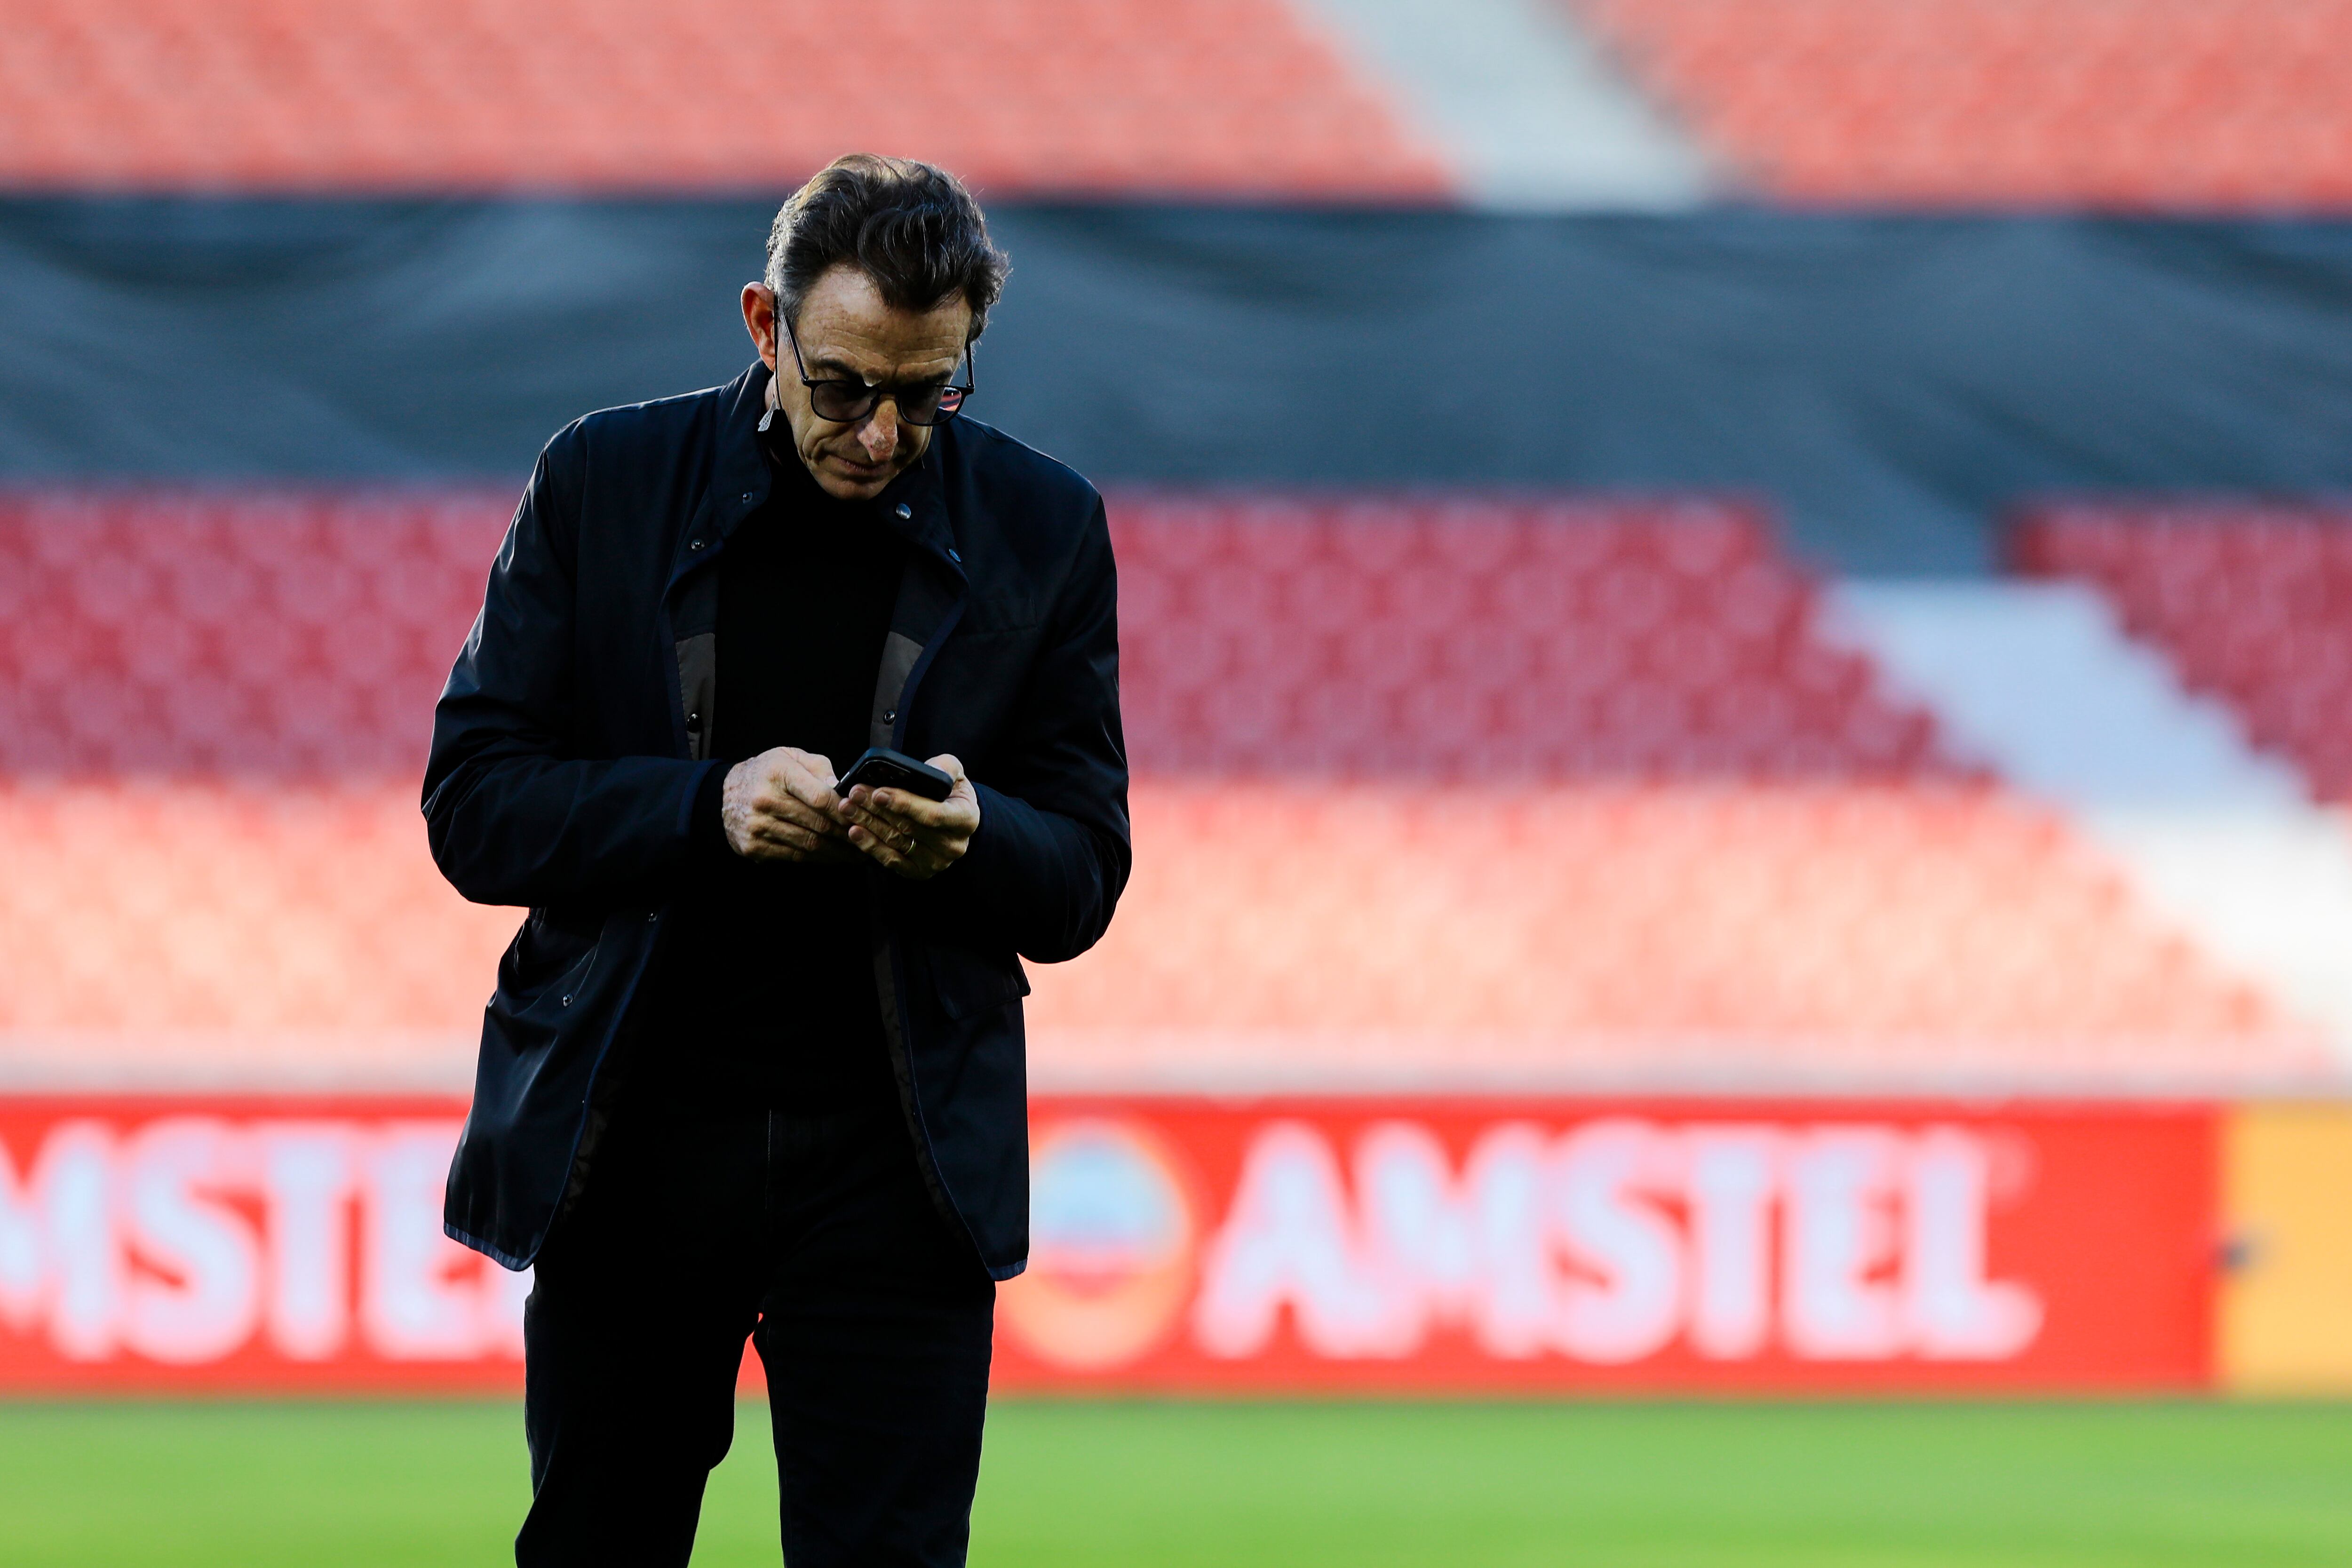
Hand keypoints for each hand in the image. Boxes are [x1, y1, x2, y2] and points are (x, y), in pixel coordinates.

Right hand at [720, 747, 856, 862]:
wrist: (724, 792)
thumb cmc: (766, 772)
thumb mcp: (790, 756)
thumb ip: (819, 768)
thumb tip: (843, 789)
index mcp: (778, 773)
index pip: (820, 797)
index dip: (844, 811)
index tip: (862, 817)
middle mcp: (765, 800)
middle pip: (817, 824)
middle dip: (846, 834)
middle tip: (866, 839)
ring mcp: (757, 826)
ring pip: (808, 844)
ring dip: (836, 851)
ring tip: (855, 853)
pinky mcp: (753, 846)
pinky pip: (793, 856)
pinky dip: (816, 858)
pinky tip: (832, 857)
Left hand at [834, 754, 979, 879]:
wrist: (953, 819)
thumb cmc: (950, 793)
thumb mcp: (955, 774)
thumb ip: (946, 767)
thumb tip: (930, 769)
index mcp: (965, 820)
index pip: (933, 814)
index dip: (905, 804)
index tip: (879, 792)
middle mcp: (953, 846)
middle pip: (908, 828)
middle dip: (877, 810)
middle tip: (854, 794)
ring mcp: (936, 862)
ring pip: (896, 843)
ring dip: (868, 825)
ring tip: (847, 808)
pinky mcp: (918, 872)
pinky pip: (891, 860)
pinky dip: (870, 846)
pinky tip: (854, 831)